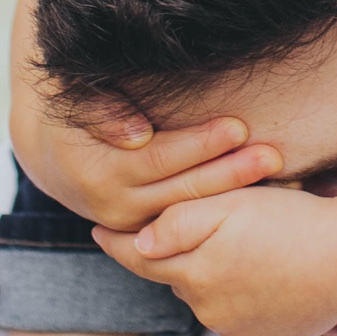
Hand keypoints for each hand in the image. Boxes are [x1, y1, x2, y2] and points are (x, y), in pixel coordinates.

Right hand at [7, 0, 278, 232]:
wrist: (57, 158)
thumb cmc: (75, 113)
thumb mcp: (78, 102)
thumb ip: (102, 111)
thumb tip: (137, 135)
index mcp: (99, 173)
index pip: (160, 158)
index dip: (200, 144)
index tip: (238, 127)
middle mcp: (116, 208)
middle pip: (183, 189)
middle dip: (230, 173)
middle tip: (272, 154)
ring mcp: (135, 227)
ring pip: (190, 211)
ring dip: (234, 193)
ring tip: (279, 174)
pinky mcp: (150, 233)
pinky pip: (191, 221)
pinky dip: (224, 208)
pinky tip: (263, 195)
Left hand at [105, 183, 336, 335]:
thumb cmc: (295, 222)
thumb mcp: (232, 205)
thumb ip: (179, 221)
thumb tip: (138, 243)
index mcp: (195, 273)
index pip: (141, 259)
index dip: (119, 243)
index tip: (99, 232)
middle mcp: (210, 310)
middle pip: (177, 278)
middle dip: (177, 256)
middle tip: (196, 228)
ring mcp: (237, 331)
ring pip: (207, 298)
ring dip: (212, 277)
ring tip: (243, 249)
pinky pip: (237, 317)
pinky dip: (240, 299)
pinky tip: (263, 276)